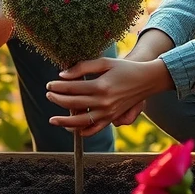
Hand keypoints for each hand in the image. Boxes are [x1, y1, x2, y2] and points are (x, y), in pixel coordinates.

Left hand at [46, 57, 166, 136]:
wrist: (147, 80)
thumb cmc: (124, 68)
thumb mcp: (104, 62)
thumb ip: (83, 66)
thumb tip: (62, 74)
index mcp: (101, 86)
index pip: (72, 88)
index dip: (58, 87)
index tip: (49, 84)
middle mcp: (104, 102)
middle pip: (73, 104)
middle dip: (57, 100)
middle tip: (48, 95)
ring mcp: (108, 113)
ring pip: (81, 122)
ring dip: (64, 122)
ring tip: (52, 120)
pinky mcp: (112, 118)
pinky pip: (95, 129)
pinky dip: (82, 131)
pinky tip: (72, 128)